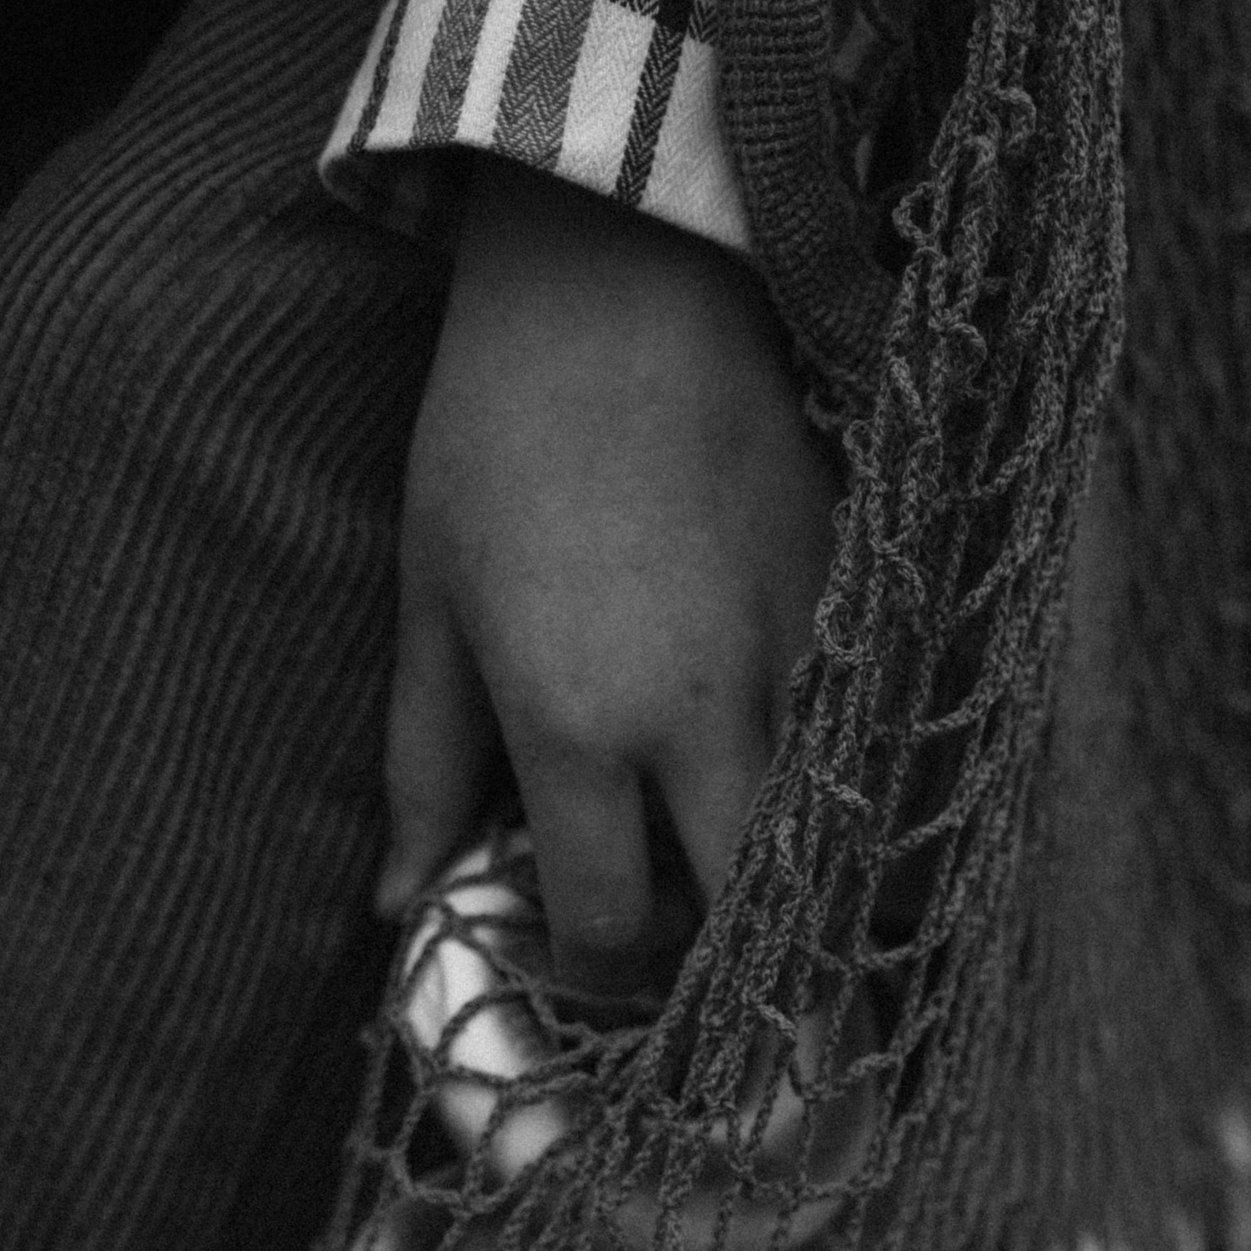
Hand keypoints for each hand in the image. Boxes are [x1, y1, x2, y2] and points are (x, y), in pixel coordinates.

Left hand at [380, 156, 838, 994]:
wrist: (624, 282)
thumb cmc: (498, 439)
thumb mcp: (433, 606)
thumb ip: (423, 770)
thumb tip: (396, 905)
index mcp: (575, 726)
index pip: (611, 926)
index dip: (593, 967)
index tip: (576, 948)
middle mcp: (700, 718)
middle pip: (744, 915)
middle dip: (709, 949)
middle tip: (665, 920)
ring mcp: (794, 664)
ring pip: (817, 838)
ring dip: (773, 866)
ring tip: (718, 840)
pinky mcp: (853, 605)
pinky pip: (855, 741)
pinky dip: (820, 774)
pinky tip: (771, 745)